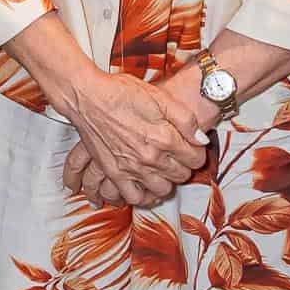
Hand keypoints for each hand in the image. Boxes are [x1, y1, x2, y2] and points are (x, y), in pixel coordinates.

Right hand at [58, 67, 209, 209]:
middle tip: (178, 156)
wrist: (88, 97)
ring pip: (162, 189)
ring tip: (164, 170)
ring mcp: (131, 168)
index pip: (195, 159)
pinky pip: (134, 197)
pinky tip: (146, 187)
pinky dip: (143, 197)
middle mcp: (149, 157)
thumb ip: (186, 119)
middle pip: (180, 175)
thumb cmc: (121, 92)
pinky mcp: (114, 173)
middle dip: (184, 166)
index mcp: (164, 137)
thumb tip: (202, 140)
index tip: (192, 147)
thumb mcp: (161, 97)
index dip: (197, 152)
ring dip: (167, 181)